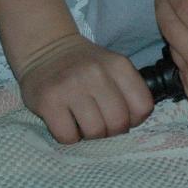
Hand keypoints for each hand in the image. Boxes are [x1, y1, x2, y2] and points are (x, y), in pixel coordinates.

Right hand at [16, 31, 153, 143]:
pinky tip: (67, 123)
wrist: (45, 50)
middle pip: (119, 123)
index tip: (123, 117)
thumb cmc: (84, 65)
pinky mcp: (48, 101)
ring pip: (95, 132)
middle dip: (112, 132)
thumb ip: (128, 90)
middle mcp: (97, 74)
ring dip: (90, 136)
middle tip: (102, 125)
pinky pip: (68, 136)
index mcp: (119, 65)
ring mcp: (71, 87)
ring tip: (83, 123)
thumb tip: (133, 124)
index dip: (135, 120)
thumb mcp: (113, 67)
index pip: (143, 106)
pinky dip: (69, 137)